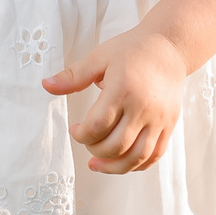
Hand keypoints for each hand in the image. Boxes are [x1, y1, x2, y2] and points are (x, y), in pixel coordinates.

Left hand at [42, 27, 188, 173]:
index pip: (98, 125)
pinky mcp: (170, 125)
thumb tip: (46, 86)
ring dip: (114, 167)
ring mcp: (159, 119)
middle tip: (87, 141)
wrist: (168, 47)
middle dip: (95, 149)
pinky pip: (154, 155)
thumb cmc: (131, 51)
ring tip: (98, 163)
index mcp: (122, 89)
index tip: (75, 130)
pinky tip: (120, 162)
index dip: (81, 135)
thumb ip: (73, 77)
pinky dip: (137, 165)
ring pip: (137, 157)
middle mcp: (143, 107)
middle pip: (116, 145)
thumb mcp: (99, 58)